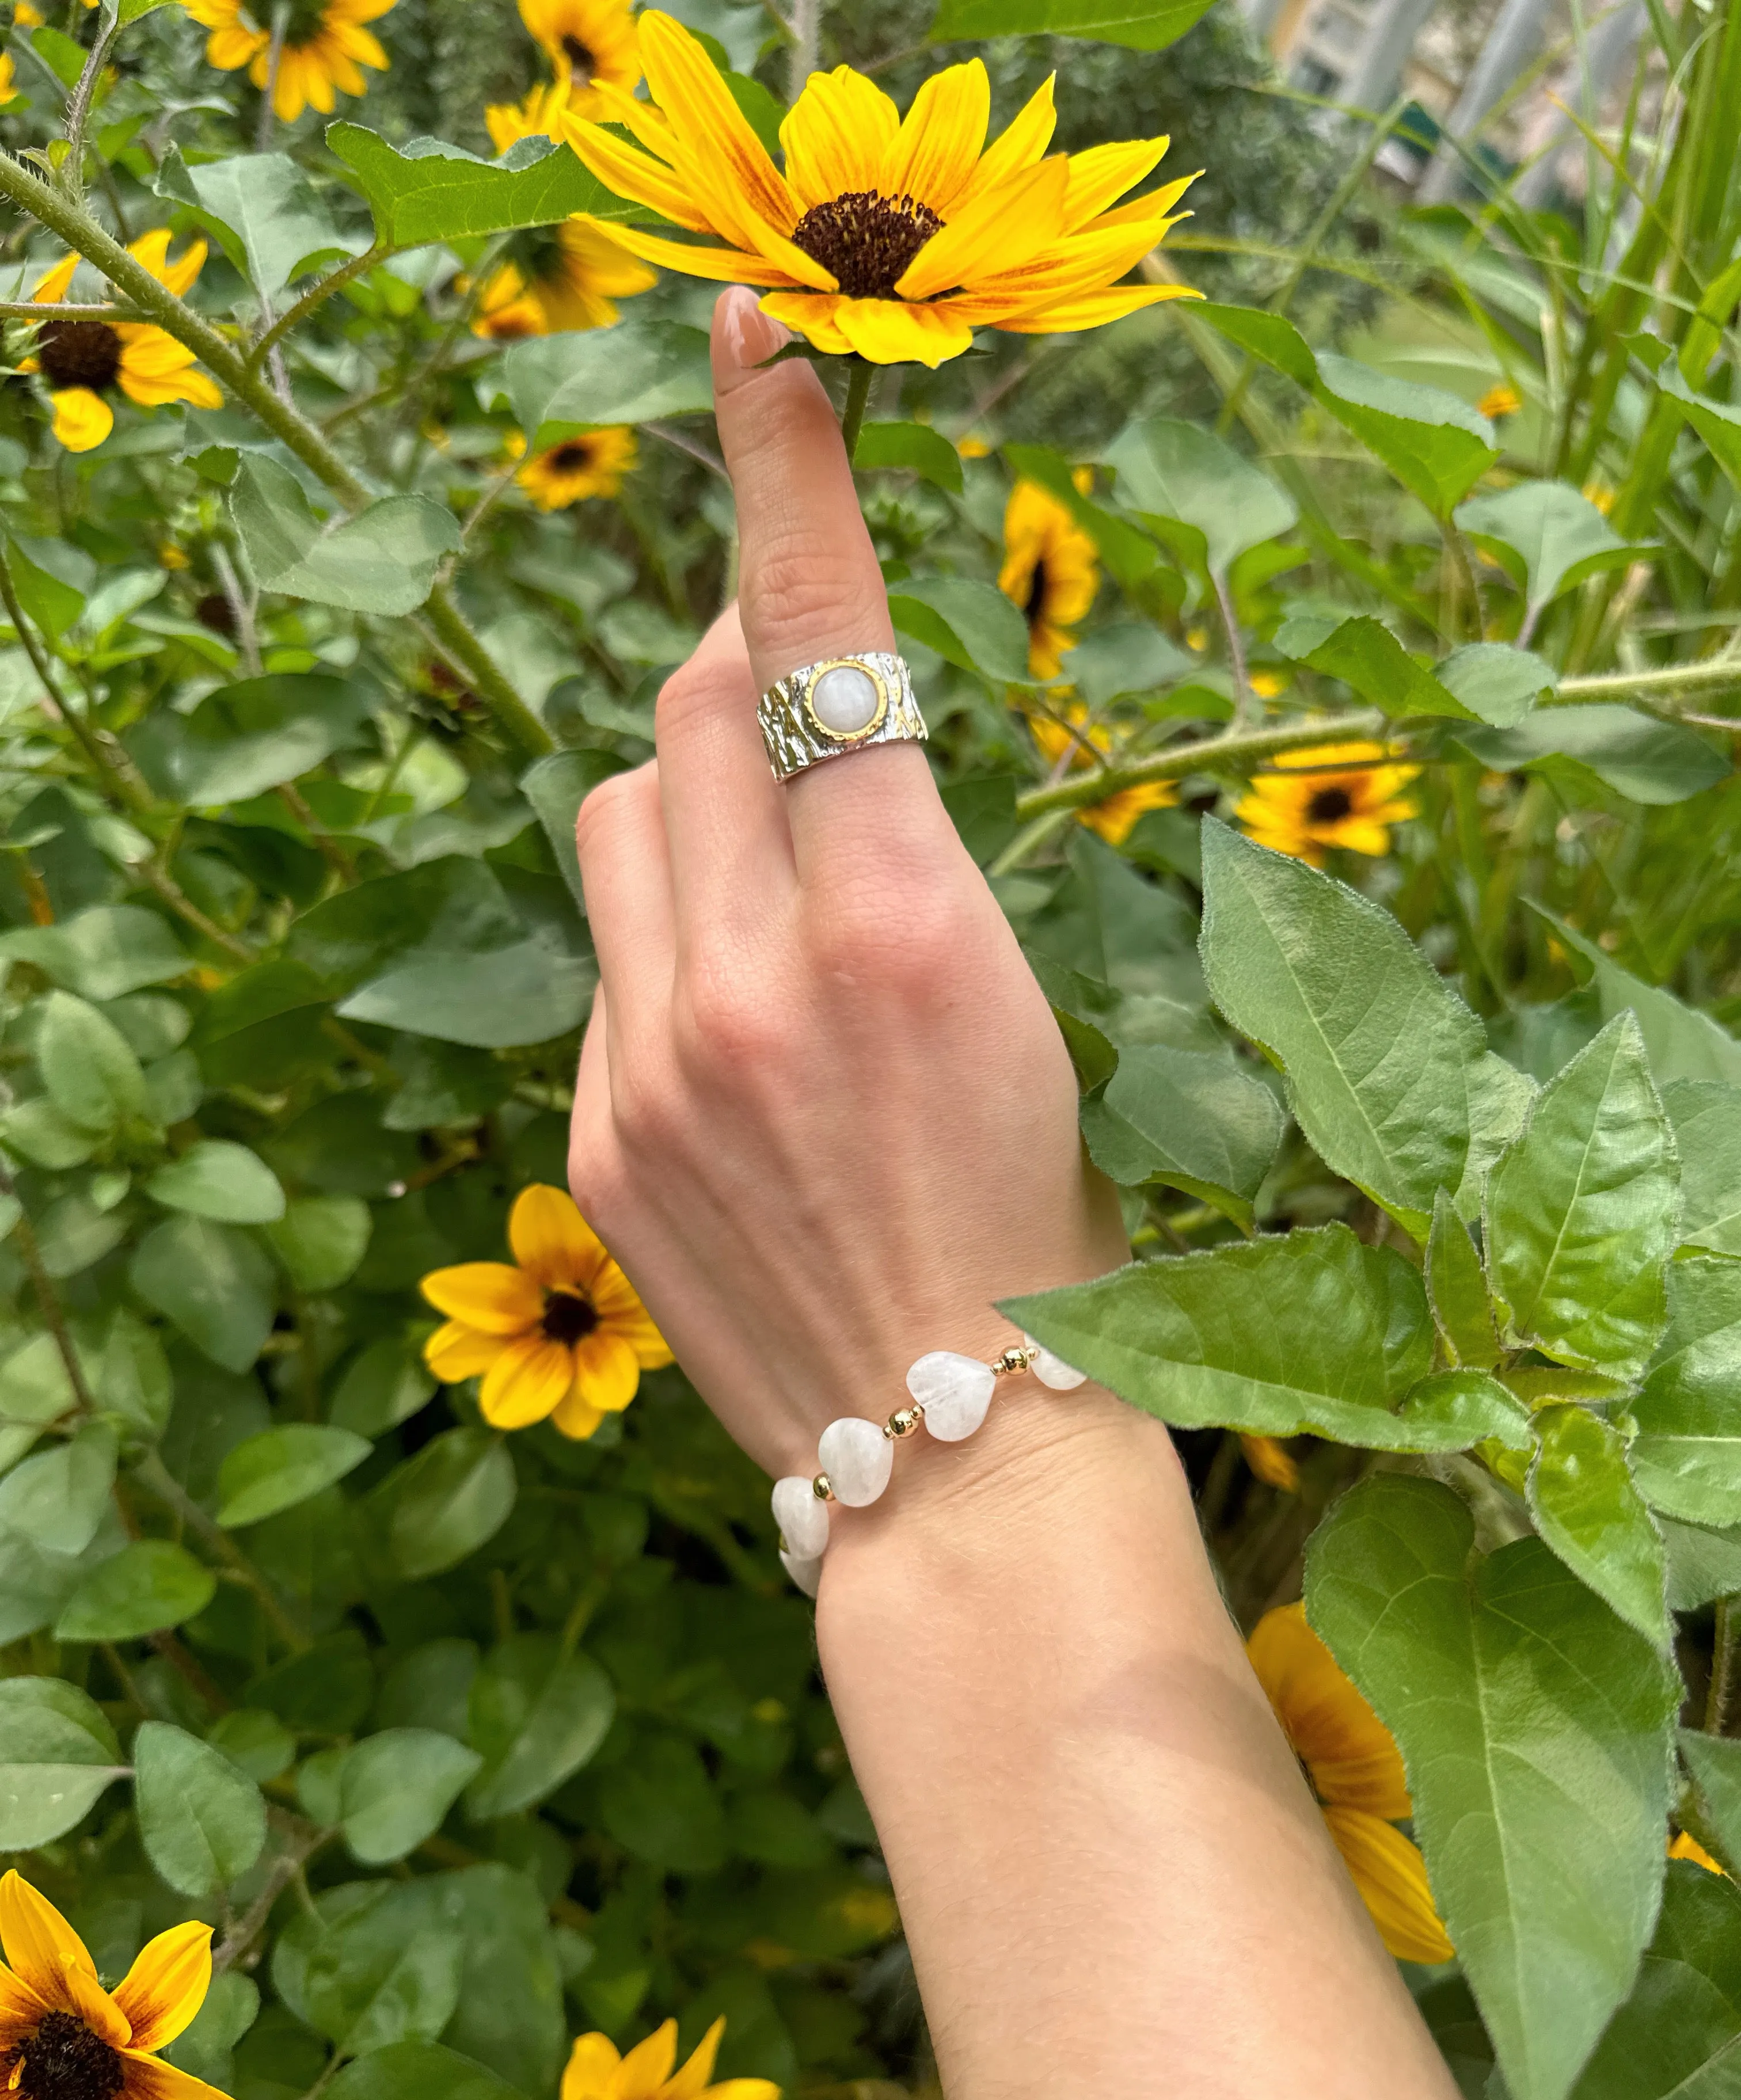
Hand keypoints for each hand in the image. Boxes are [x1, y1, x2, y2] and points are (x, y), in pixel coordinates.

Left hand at [566, 288, 1126, 1480]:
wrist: (962, 1450)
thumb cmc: (1044, 1228)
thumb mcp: (1017, 1009)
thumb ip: (887, 858)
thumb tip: (795, 741)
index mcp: (903, 930)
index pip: (816, 638)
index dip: (787, 470)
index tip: (756, 337)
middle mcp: (751, 980)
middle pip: (686, 706)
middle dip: (739, 674)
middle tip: (801, 709)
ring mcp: (649, 1063)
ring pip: (617, 818)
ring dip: (685, 805)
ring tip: (770, 904)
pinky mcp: (593, 1135)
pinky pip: (605, 959)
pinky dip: (665, 947)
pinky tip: (740, 1047)